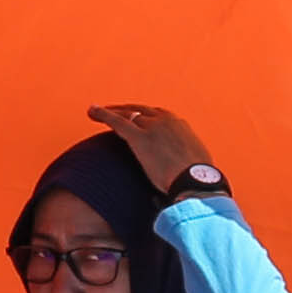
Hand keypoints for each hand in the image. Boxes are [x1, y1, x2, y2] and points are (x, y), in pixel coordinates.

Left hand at [86, 100, 215, 196]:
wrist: (196, 182)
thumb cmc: (199, 179)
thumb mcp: (197, 164)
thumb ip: (185, 161)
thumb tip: (183, 173)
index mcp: (180, 125)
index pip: (158, 115)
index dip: (146, 117)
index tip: (138, 119)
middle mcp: (166, 120)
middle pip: (141, 110)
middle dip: (127, 110)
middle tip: (115, 111)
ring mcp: (152, 127)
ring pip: (128, 114)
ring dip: (112, 111)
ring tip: (98, 111)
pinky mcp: (139, 137)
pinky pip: (117, 122)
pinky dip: (103, 115)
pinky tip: (92, 111)